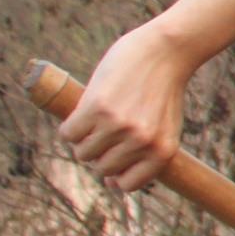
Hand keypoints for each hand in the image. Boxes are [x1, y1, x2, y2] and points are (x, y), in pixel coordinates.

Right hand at [58, 23, 202, 195]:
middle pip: (101, 169)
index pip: (126, 185)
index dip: (115, 173)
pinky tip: (82, 111)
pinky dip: (69, 126)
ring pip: (82, 152)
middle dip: (98, 153)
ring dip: (82, 140)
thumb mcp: (163, 127)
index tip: (115, 154)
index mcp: (163, 152)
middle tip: (104, 130)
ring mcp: (120, 126)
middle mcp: (142, 142)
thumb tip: (111, 185)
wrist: (166, 50)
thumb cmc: (162, 89)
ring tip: (95, 119)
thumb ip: (142, 156)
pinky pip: (68, 134)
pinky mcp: (98, 108)